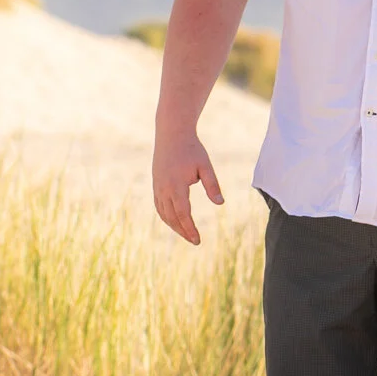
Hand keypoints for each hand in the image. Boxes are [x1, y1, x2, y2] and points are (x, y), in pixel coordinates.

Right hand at [153, 126, 223, 244]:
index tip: (198, 240)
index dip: (190, 228)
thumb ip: (212, 185)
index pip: (183, 214)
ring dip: (174, 226)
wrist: (171, 134)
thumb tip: (220, 203)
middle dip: (183, 231)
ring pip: (163, 213)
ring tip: (187, 234)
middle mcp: (163, 189)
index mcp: (176, 186)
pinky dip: (166, 216)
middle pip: (172, 217)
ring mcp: (157, 187)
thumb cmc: (192, 149)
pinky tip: (175, 221)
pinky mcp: (156, 184)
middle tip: (195, 241)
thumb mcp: (205, 166)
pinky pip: (159, 206)